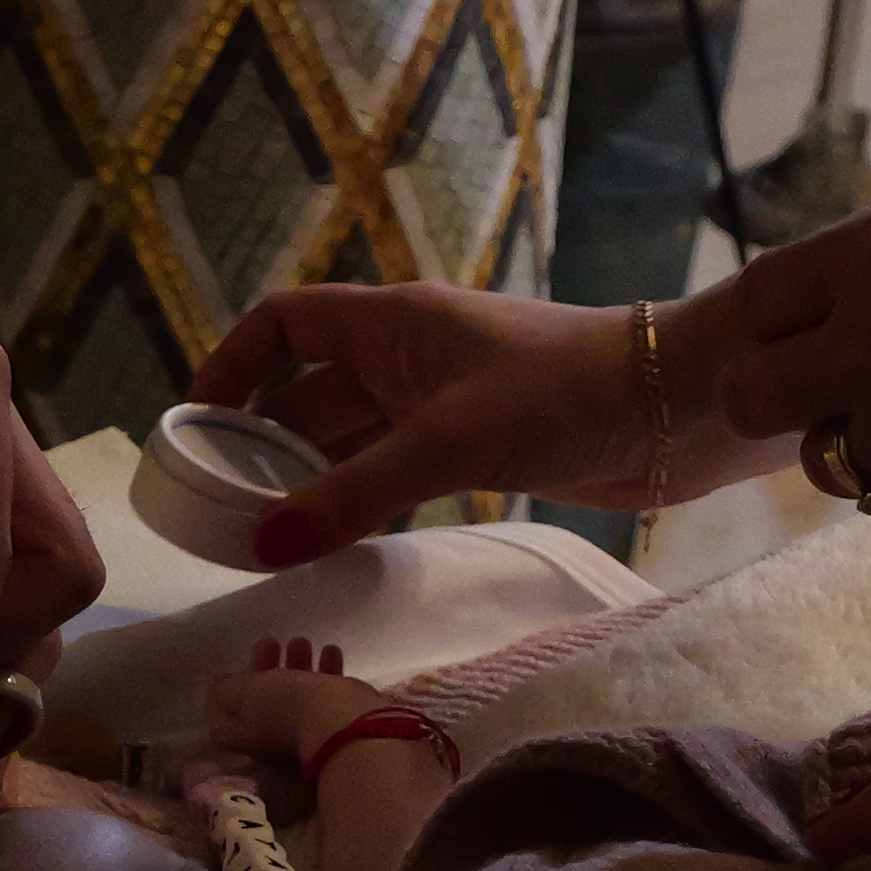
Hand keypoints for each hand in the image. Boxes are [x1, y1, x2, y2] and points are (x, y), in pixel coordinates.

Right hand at [185, 279, 774, 560]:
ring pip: (349, 438)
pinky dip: (358, 501)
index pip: (282, 325)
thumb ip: (353, 494)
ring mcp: (441, 401)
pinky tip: (335, 544)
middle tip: (216, 511)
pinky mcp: (476, 446)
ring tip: (262, 540)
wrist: (677, 408)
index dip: (230, 367)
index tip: (194, 429)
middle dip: (260, 445)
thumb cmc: (565, 394)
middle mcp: (407, 355)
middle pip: (306, 393)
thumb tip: (262, 546)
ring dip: (308, 482)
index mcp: (391, 323)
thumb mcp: (447, 443)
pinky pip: (391, 470)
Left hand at [202, 634, 395, 796]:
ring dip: (296, 664)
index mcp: (245, 736)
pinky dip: (325, 669)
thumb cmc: (287, 708)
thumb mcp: (246, 694)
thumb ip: (228, 688)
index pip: (222, 718)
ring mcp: (306, 731)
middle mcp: (273, 738)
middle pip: (262, 702)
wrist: (345, 727)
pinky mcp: (336, 721)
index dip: (222, 692)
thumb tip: (219, 685)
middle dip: (265, 668)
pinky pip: (327, 692)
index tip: (231, 666)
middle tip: (271, 641)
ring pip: (297, 694)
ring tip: (302, 641)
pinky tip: (331, 650)